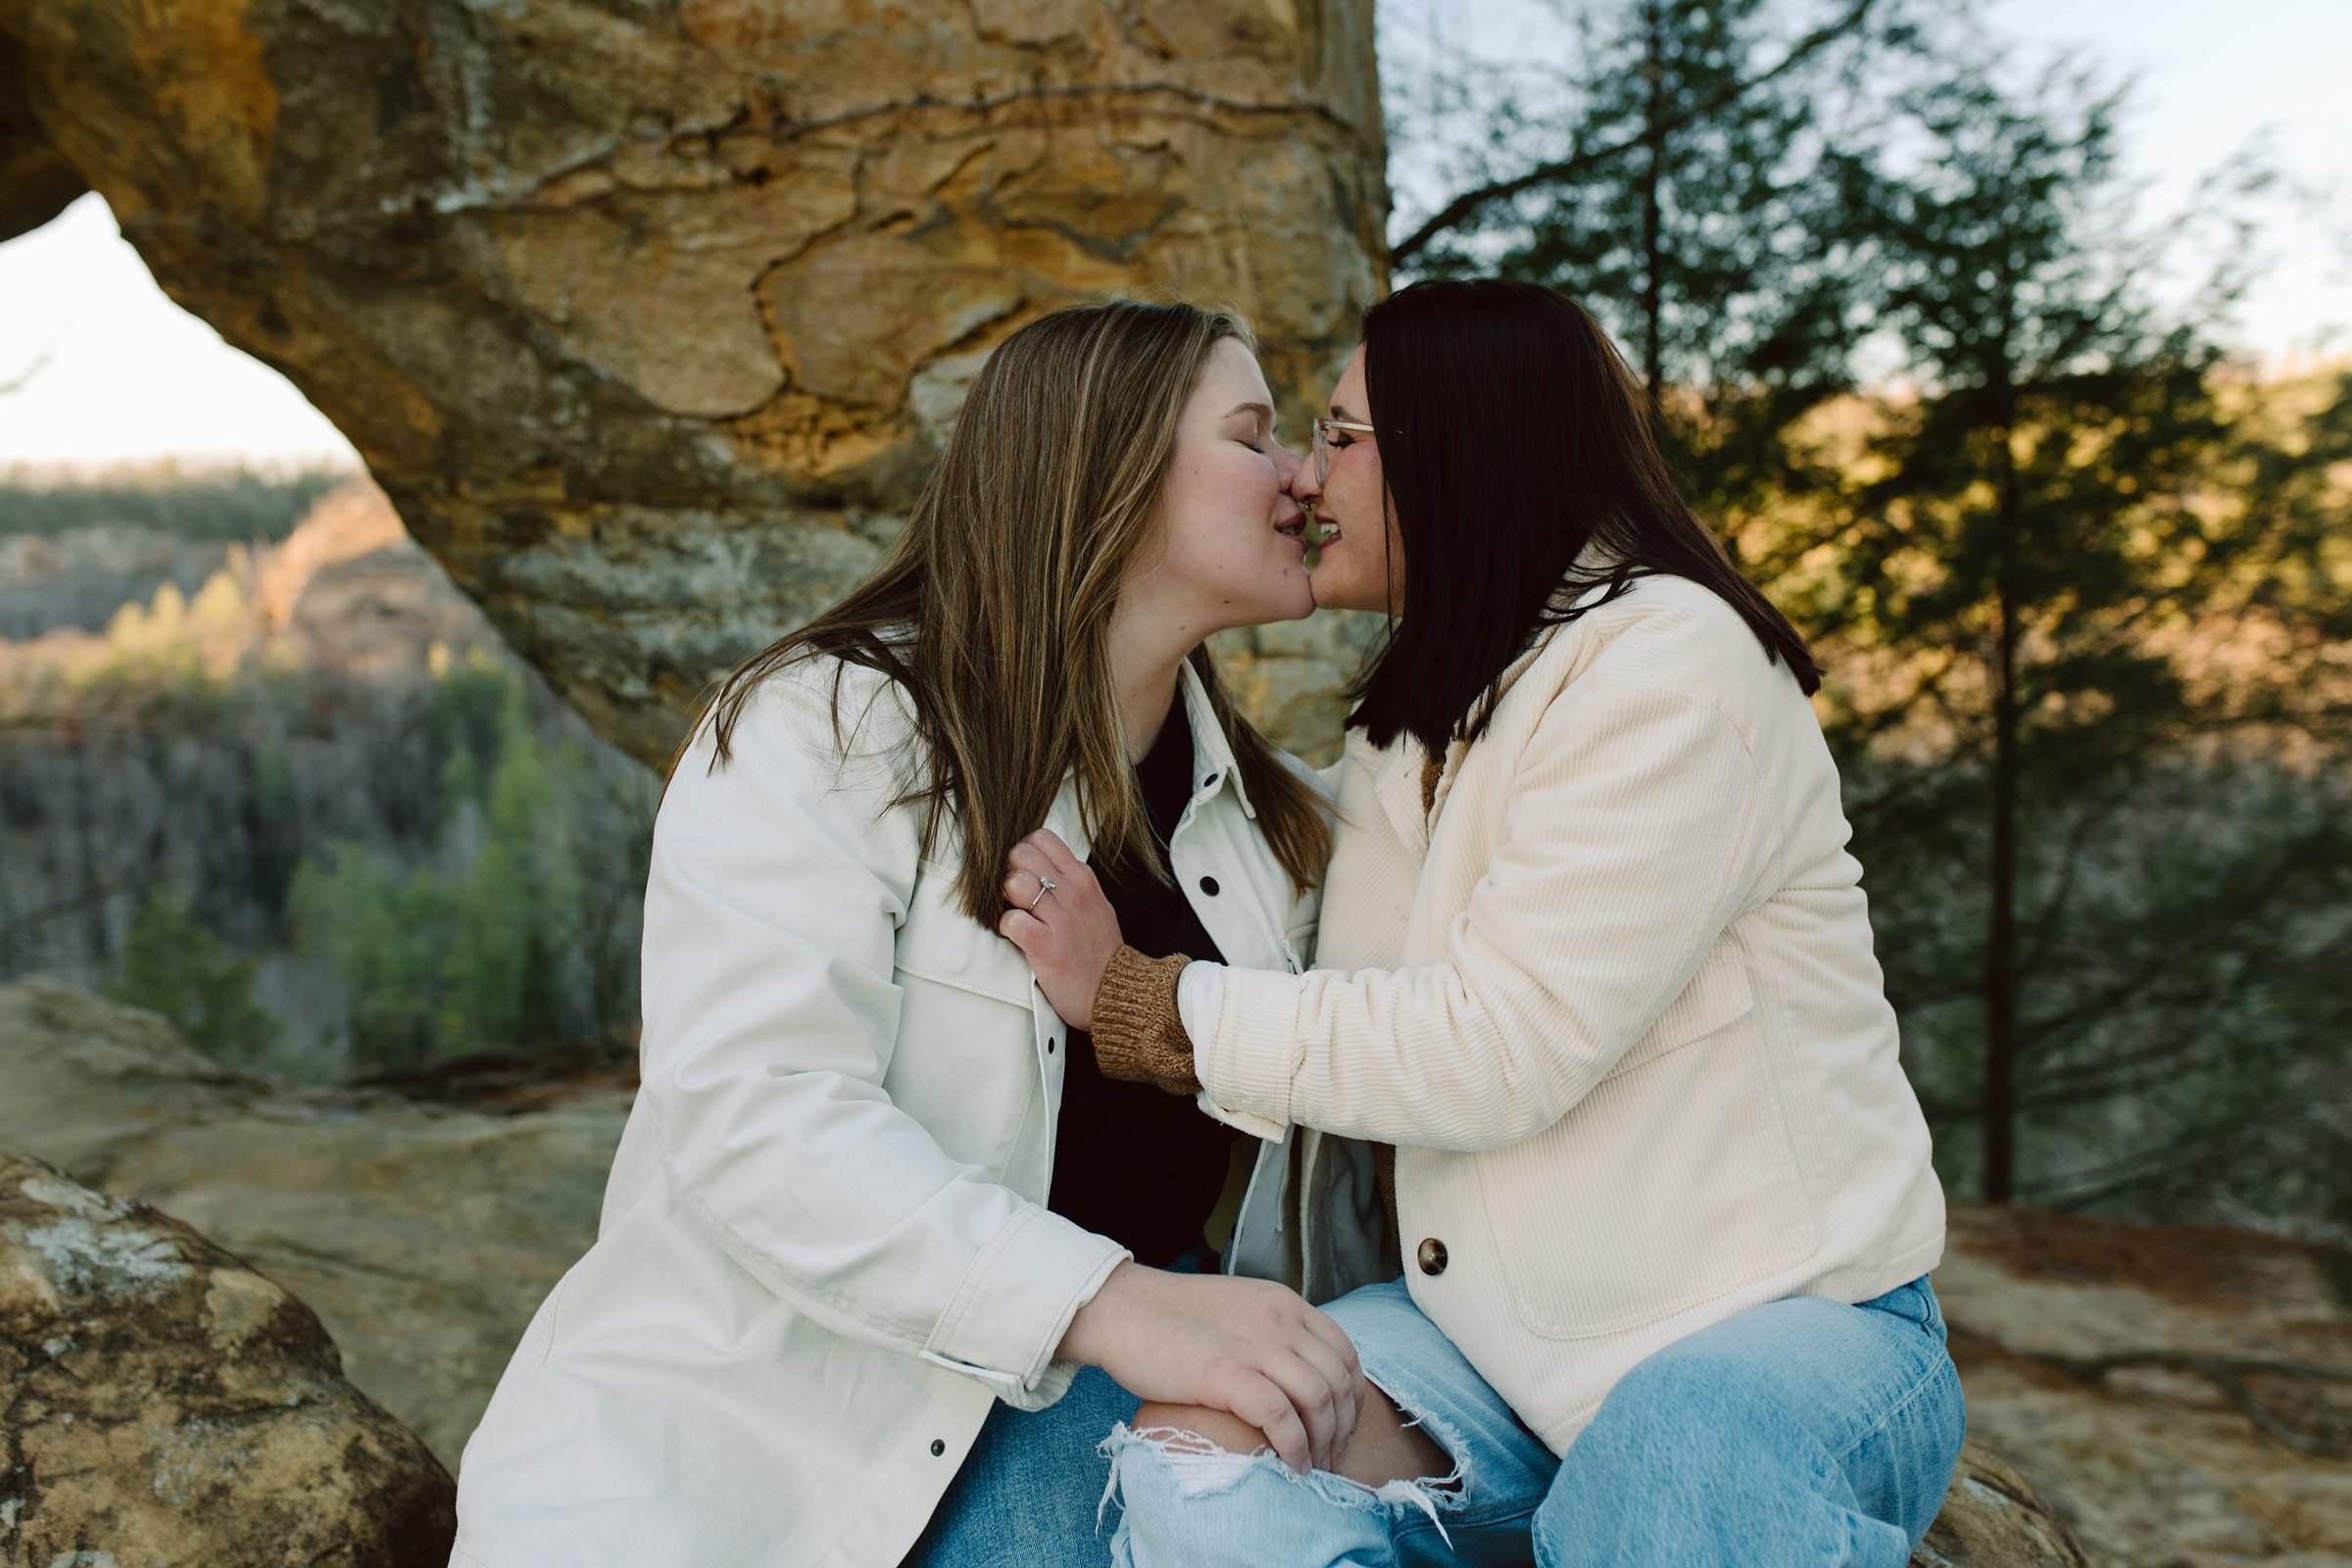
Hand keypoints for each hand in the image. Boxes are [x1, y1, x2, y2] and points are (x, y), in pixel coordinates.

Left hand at [998, 828, 1121, 1028]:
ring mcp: (1060, 917)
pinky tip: (1018, 937)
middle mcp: (1073, 891)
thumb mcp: (1095, 903)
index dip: (1024, 851)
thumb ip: (1071, 882)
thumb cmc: (1099, 950)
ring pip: (1014, 882)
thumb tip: (1037, 867)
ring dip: (1005, 898)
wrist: (1117, 991)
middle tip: (1015, 895)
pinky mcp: (1046, 945)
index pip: (1041, 838)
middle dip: (1009, 871)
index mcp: (1083, 878)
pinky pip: (1010, 921)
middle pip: (1021, 853)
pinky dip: (1006, 928)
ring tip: (1017, 913)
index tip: (1025, 871)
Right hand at [1056, 1261, 1363, 1474]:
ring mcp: (1255, 1345)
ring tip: (1310, 1467)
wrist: (1121, 1310)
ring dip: (1323, 1442)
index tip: (1341, 1428)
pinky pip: (1282, 1417)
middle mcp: (1279, 1320)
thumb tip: (1294, 1373)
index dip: (1352, 1397)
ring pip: (1319, 1400)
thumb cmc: (1170, 1316)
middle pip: (1339, 1380)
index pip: (1344, 1352)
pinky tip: (1289, 1465)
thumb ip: (1271, 1331)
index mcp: (1284, 1303)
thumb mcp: (1237, 1309)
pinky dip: (1295, 1447)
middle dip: (1343, 1427)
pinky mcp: (1227, 1373)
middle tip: (1330, 1458)